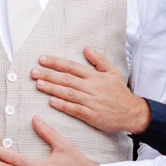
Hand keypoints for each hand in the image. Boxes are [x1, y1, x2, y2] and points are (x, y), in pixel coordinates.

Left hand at [32, 47, 150, 133]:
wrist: (131, 112)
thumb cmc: (119, 92)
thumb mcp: (112, 72)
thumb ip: (99, 60)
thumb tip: (86, 49)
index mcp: (95, 76)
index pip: (72, 67)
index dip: (56, 63)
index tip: (43, 59)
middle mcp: (92, 88)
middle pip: (67, 79)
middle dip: (49, 75)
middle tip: (34, 72)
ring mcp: (91, 102)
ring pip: (68, 93)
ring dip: (52, 88)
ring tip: (38, 84)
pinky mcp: (92, 116)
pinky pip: (75, 109)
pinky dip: (63, 105)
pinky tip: (51, 101)